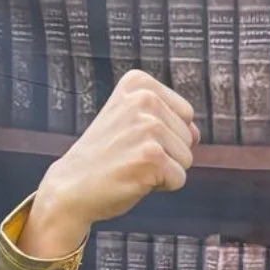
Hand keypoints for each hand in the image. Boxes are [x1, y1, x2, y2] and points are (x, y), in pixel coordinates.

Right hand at [22, 71, 198, 256]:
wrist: (73, 184)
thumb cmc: (106, 156)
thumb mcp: (132, 124)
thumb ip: (169, 121)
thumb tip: (197, 132)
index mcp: (139, 82)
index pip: (185, 114)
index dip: (167, 134)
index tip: (133, 137)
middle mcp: (144, 98)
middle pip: (189, 136)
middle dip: (168, 153)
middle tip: (131, 154)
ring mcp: (148, 126)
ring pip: (187, 159)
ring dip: (164, 170)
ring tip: (132, 164)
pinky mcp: (152, 156)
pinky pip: (179, 179)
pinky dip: (161, 186)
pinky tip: (135, 178)